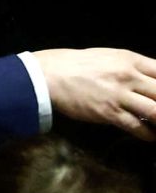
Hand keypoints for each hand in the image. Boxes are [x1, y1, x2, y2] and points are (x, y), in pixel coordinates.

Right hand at [34, 48, 155, 138]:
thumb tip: (149, 80)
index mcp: (130, 59)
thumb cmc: (75, 64)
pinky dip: (147, 134)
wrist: (47, 75)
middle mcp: (129, 76)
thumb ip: (130, 67)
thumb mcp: (108, 57)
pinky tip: (150, 136)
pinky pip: (136, 126)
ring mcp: (119, 95)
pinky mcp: (109, 112)